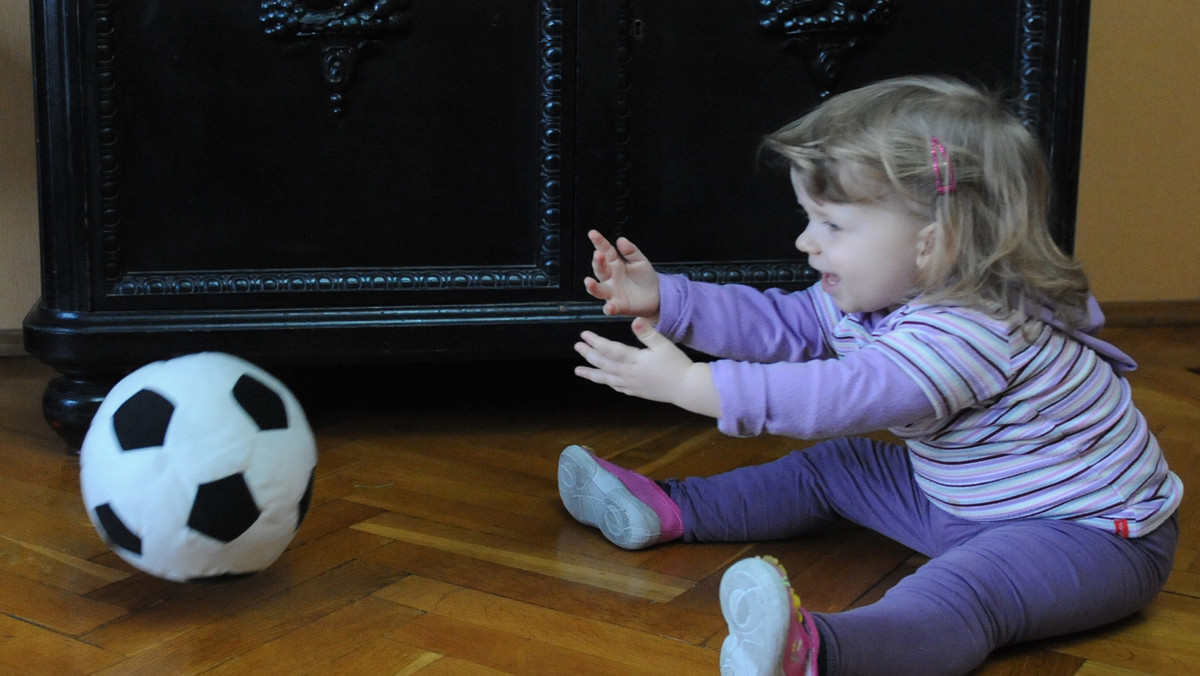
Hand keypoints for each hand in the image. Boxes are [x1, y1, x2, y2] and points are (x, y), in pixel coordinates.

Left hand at [574, 318, 719, 416]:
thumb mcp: (664, 345)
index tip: (584, 335)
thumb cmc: (677, 364)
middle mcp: (629, 373)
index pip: (610, 349)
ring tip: (578, 370)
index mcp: (635, 360)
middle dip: (589, 355)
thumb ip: (648, 333)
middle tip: (577, 346)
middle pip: (604, 363)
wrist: (687, 388)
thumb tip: (635, 320)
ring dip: (591, 373)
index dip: (595, 342)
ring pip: (607, 378)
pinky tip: (604, 381)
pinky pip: (618, 387)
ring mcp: (632, 384)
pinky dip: (608, 383)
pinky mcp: (638, 391)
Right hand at [583, 230, 659, 319]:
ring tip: (588, 281)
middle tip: (598, 254)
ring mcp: (612, 292)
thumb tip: (620, 240)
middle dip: (597, 262)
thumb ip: (631, 251)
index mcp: (615, 263)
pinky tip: (610, 307)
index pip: (605, 251)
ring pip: (598, 289)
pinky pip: (610, 308)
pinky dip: (609, 308)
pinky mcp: (618, 306)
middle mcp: (610, 277)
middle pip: (600, 269)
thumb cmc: (645, 277)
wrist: (656, 296)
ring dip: (592, 286)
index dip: (599, 242)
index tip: (592, 233)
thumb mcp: (640, 261)